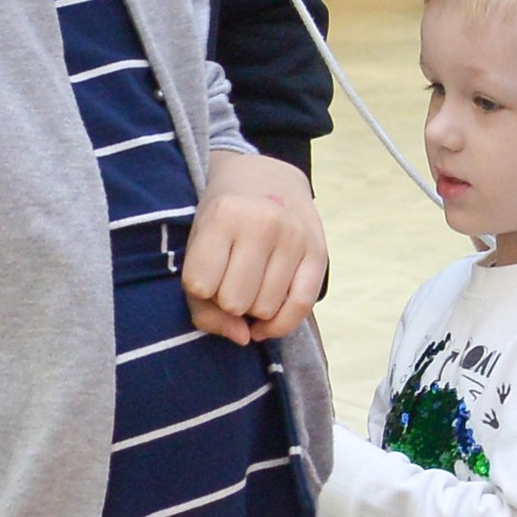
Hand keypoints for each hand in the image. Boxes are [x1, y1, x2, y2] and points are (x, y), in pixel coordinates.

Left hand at [184, 153, 326, 344]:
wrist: (267, 179)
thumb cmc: (223, 220)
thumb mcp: (197, 246)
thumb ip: (202, 303)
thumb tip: (245, 338)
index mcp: (223, 215)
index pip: (200, 286)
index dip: (199, 290)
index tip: (205, 272)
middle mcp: (263, 224)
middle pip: (234, 302)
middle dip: (228, 301)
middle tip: (231, 279)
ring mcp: (295, 238)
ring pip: (266, 309)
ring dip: (254, 309)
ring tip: (252, 286)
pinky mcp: (319, 252)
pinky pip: (301, 307)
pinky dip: (281, 324)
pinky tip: (267, 321)